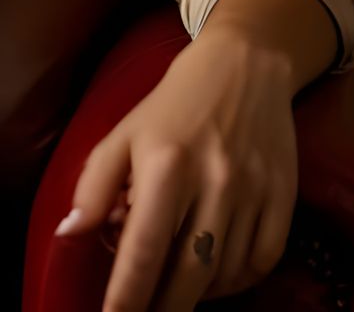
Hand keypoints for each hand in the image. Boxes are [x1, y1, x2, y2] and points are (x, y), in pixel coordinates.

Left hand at [54, 32, 299, 310]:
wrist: (244, 66)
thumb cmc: (173, 104)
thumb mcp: (123, 133)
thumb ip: (93, 185)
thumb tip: (69, 234)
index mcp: (164, 162)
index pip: (142, 247)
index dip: (127, 294)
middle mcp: (212, 180)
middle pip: (188, 273)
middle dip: (163, 307)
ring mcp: (253, 192)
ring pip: (224, 274)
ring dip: (196, 294)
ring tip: (174, 290)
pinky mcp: (284, 199)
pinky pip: (261, 262)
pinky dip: (236, 281)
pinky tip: (213, 276)